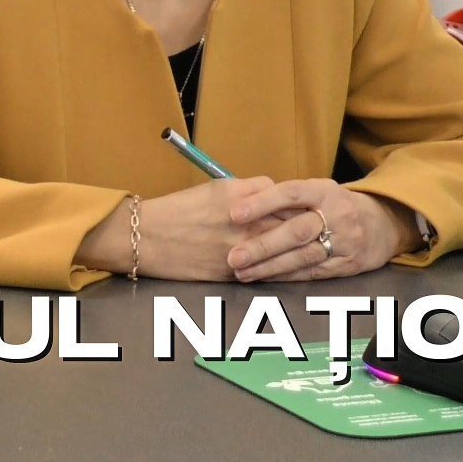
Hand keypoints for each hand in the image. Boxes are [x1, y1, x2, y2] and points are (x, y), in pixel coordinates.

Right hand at [77, 178, 284, 281]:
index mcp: (239, 197)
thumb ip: (247, 190)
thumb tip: (272, 195)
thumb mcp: (214, 188)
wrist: (148, 238)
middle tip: (314, 226)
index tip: (302, 205)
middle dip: (304, 225)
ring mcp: (241, 251)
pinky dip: (277, 267)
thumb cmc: (178, 210)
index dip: (296, 201)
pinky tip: (283, 266)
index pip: (284, 196)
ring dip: (295, 249)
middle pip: (291, 223)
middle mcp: (244, 224)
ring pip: (283, 250)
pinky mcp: (233, 273)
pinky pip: (267, 271)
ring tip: (304, 248)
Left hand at [225, 180, 419, 282]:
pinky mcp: (345, 266)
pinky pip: (310, 272)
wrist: (382, 224)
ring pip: (302, 256)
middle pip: (296, 231)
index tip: (235, 213)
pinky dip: (284, 276)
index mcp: (325, 190)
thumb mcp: (318, 190)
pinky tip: (263, 277)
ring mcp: (344, 242)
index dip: (263, 202)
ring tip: (242, 272)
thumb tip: (241, 199)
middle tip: (233, 255)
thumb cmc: (335, 205)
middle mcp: (337, 215)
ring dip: (269, 266)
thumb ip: (286, 198)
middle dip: (262, 245)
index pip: (291, 193)